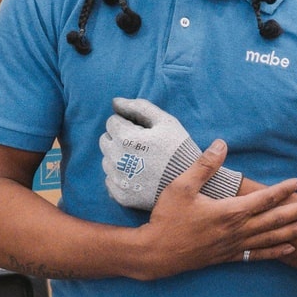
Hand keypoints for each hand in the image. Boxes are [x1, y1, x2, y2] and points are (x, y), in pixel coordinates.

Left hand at [100, 97, 241, 208]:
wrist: (191, 183)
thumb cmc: (179, 148)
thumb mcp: (165, 122)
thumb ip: (139, 107)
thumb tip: (115, 101)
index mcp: (125, 137)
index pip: (112, 122)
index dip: (128, 123)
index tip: (143, 131)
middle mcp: (115, 159)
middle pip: (105, 140)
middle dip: (120, 138)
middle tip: (141, 144)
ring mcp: (117, 179)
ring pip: (107, 160)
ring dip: (119, 156)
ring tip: (142, 160)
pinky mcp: (120, 195)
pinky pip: (111, 180)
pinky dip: (121, 176)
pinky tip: (139, 175)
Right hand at [127, 139, 296, 278]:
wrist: (156, 254)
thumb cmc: (167, 218)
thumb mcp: (181, 187)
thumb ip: (204, 165)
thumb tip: (222, 144)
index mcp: (229, 212)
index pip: (264, 199)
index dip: (283, 190)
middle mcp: (237, 231)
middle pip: (276, 220)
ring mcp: (234, 246)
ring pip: (271, 238)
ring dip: (294, 231)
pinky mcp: (229, 257)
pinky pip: (258, 255)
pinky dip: (276, 251)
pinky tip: (290, 248)